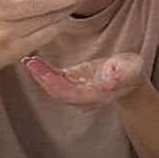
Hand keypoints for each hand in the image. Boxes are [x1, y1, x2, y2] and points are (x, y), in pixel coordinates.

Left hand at [22, 52, 144, 108]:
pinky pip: (54, 77)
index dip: (54, 85)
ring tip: (28, 60)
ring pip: (53, 86)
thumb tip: (108, 83)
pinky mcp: (71, 81)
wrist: (129, 77)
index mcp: (94, 96)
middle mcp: (81, 97)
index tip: (42, 72)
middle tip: (30, 62)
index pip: (69, 94)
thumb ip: (120, 76)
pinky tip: (32, 60)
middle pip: (56, 92)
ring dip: (39, 74)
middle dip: (42, 78)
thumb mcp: (130, 71)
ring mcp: (75, 90)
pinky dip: (42, 69)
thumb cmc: (131, 73)